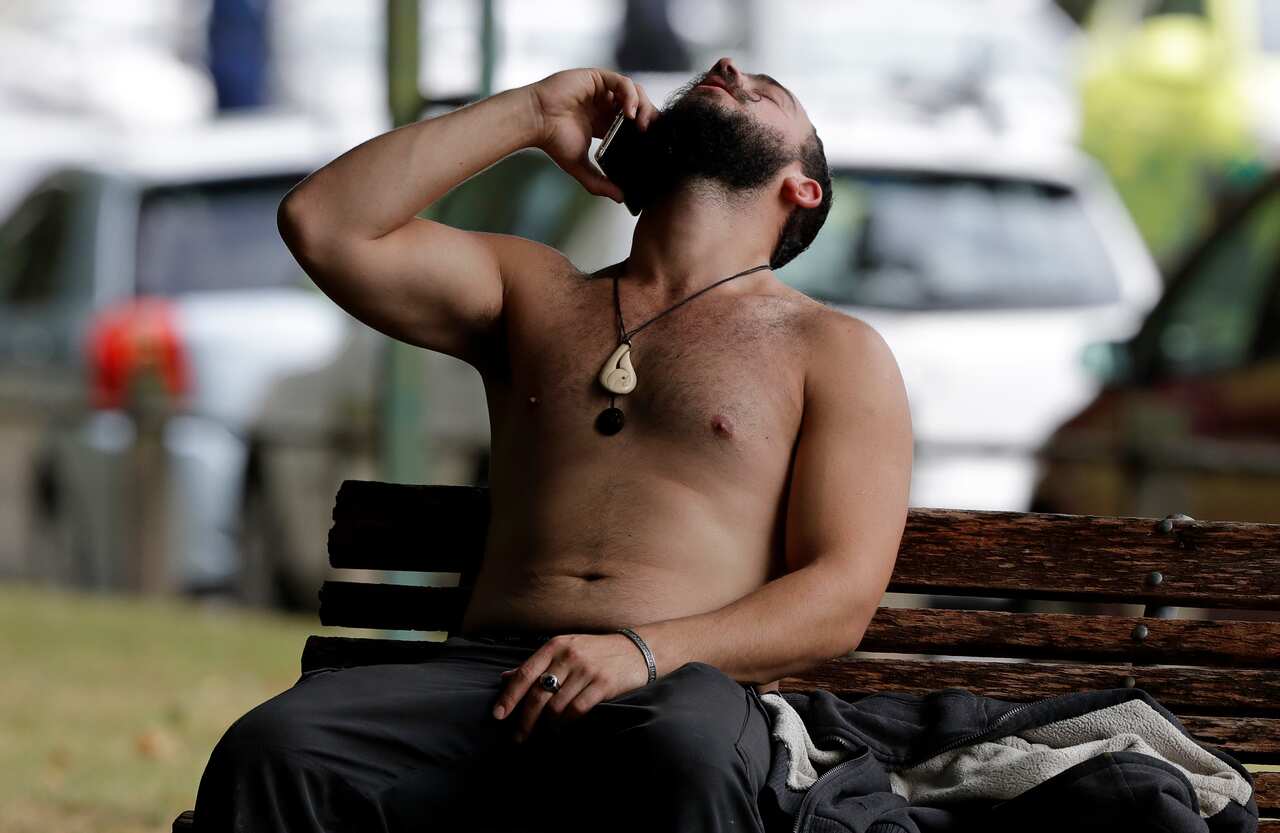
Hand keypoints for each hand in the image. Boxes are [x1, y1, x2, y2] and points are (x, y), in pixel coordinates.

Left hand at [491, 632, 651, 742]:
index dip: (509, 696)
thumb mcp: (564, 649)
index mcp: (555, 646)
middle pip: (538, 694)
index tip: (498, 715)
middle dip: (525, 719)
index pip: (525, 673)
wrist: (637, 650)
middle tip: (518, 737)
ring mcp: (586, 670)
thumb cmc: (595, 651)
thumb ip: (536, 664)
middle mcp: (569, 656)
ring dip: (547, 724)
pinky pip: (577, 710)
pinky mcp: (603, 684)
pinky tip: (564, 727)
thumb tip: (505, 677)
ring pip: (556, 706)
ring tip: (544, 733)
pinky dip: (567, 722)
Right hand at [525, 68, 659, 202]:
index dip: (645, 130)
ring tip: (642, 124)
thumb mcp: (580, 166)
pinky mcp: (596, 78)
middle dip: (648, 117)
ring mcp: (601, 90)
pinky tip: (629, 112)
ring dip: (643, 106)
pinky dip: (630, 95)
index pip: (632, 123)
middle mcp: (603, 104)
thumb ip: (599, 182)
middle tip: (651, 133)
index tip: (652, 143)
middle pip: (637, 106)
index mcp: (603, 122)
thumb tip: (620, 198)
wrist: (535, 121)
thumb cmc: (552, 141)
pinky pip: (622, 82)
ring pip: (633, 92)